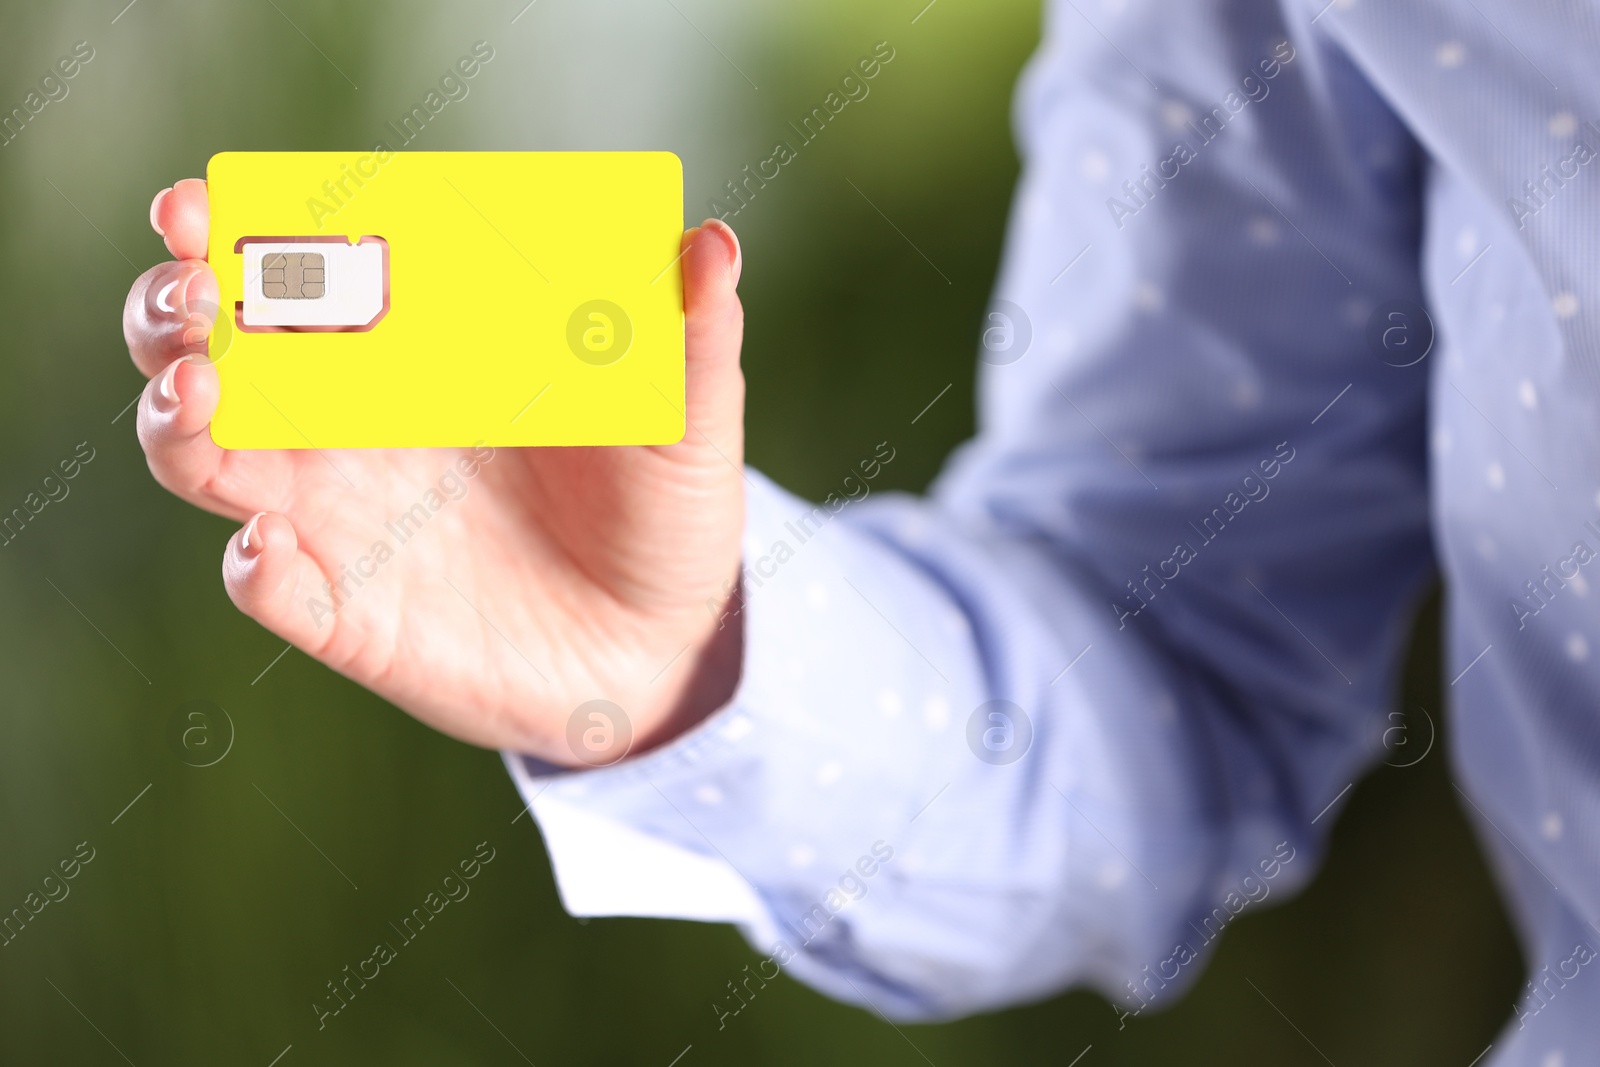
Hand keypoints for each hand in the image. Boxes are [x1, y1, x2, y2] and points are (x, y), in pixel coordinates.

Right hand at [125, 179, 747, 764]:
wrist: (668, 644)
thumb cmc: (664, 512)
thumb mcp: (688, 419)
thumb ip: (692, 337)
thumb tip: (710, 241)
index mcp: (417, 355)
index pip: (303, 277)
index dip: (235, 234)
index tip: (207, 204)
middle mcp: (356, 429)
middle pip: (214, 354)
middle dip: (173, 312)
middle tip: (197, 294)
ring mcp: (341, 521)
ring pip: (206, 461)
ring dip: (177, 423)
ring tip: (203, 392)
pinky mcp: (351, 614)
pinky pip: (266, 588)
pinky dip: (251, 567)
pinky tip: (270, 546)